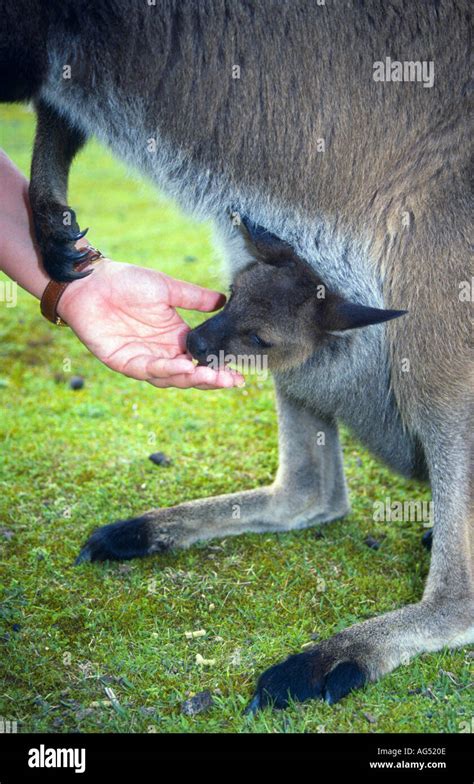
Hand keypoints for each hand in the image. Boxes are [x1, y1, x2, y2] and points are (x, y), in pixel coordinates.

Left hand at [57, 259, 244, 388]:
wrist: (91, 281)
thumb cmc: (126, 282)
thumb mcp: (168, 288)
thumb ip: (195, 297)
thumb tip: (224, 299)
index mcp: (175, 338)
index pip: (201, 360)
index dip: (219, 368)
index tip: (241, 373)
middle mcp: (162, 353)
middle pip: (190, 375)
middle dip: (211, 379)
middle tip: (232, 380)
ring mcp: (143, 360)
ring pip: (172, 379)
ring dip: (192, 378)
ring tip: (211, 375)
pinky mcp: (124, 363)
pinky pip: (149, 371)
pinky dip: (168, 370)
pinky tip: (184, 366)